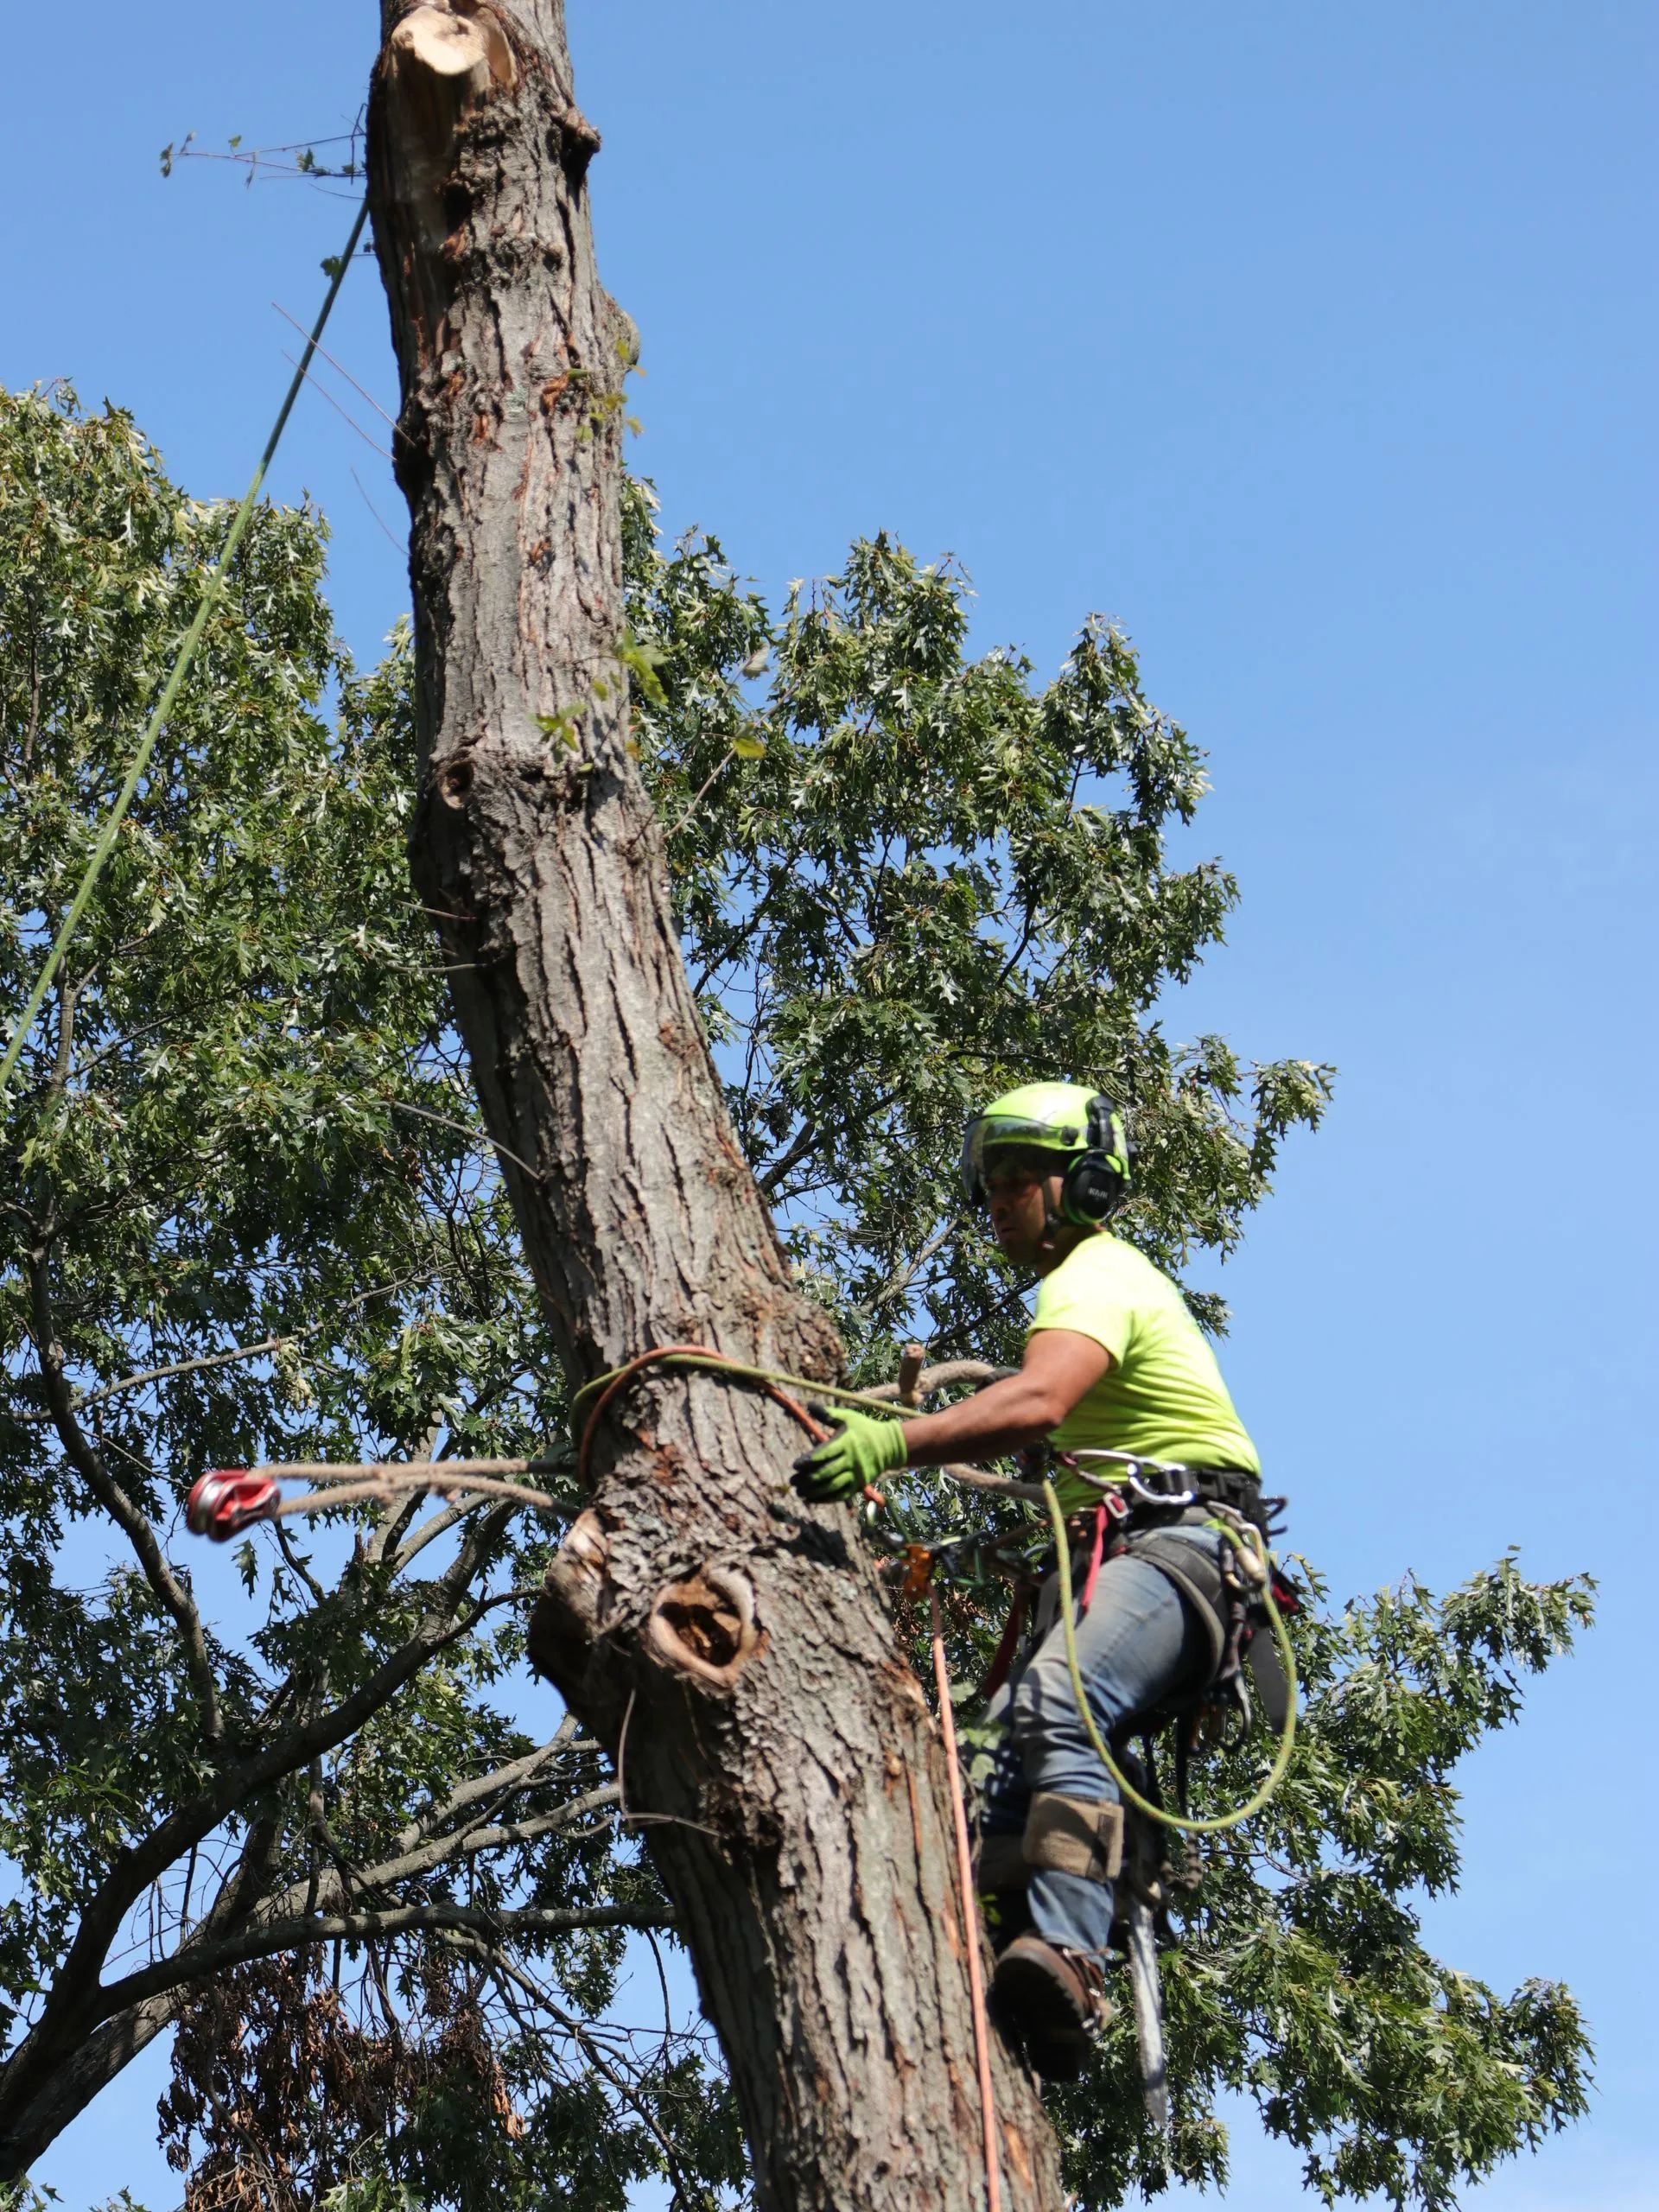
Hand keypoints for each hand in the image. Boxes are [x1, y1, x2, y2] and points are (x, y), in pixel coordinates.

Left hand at [791, 1407, 909, 1501]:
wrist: (889, 1446)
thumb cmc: (865, 1428)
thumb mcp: (848, 1417)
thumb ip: (828, 1414)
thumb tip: (808, 1405)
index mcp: (847, 1442)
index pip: (825, 1453)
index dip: (809, 1460)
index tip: (795, 1465)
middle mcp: (852, 1459)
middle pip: (826, 1472)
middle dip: (807, 1478)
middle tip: (792, 1481)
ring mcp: (856, 1474)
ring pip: (832, 1486)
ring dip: (814, 1491)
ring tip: (799, 1492)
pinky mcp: (859, 1484)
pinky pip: (841, 1495)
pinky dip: (826, 1499)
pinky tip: (812, 1499)